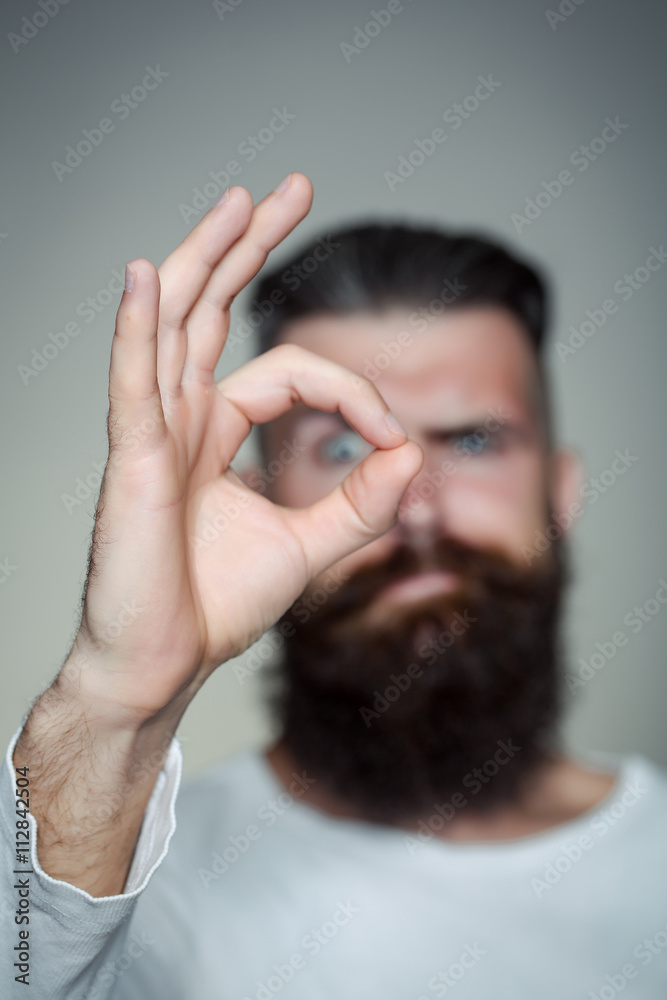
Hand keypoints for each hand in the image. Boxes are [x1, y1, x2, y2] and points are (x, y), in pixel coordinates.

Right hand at [68, 172, 422, 725]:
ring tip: (240, 200)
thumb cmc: (215, 606)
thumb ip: (361, 503)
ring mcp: (153, 435)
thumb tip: (413, 452)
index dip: (352, 391)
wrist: (165, 664)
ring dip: (207, 256)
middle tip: (288, 189)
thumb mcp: (309, 548)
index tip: (393, 437)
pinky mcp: (135, 463)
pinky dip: (138, 327)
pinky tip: (149, 274)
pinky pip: (134, 383)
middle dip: (252, 246)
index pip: (291, 373)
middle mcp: (182, 419)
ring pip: (175, 324)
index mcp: (217, 433)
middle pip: (213, 310)